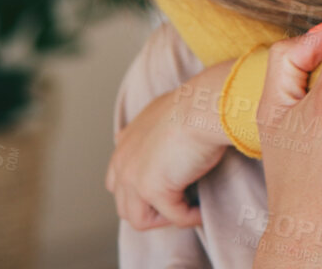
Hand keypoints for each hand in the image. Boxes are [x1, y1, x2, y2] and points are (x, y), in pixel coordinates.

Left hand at [106, 59, 235, 229]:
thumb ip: (155, 125)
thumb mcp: (165, 110)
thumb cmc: (195, 103)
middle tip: (179, 201)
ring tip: (189, 209)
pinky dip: (190, 217)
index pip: (117, 181)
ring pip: (140, 219)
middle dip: (151, 209)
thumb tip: (165, 128)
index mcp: (125, 144)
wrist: (203, 106)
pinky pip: (174, 217)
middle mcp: (123, 162)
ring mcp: (134, 179)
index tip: (169, 186)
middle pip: (125, 205)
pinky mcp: (154, 190)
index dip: (140, 191)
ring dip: (166, 218)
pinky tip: (203, 210)